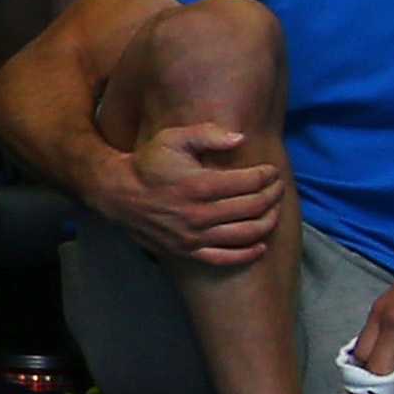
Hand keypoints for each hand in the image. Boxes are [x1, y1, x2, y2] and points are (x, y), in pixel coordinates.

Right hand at [105, 122, 287, 270]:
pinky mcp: (187, 250)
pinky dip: (247, 253)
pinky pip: (225, 258)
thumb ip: (207, 135)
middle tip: (277, 187)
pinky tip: (260, 245)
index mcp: (199, 185)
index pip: (249, 182)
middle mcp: (200, 214)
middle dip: (272, 195)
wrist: (117, 193)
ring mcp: (194, 235)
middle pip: (252, 207)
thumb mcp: (173, 138)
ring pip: (246, 233)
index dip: (267, 176)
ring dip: (268, 221)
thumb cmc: (147, 163)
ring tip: (274, 210)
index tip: (272, 171)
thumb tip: (241, 138)